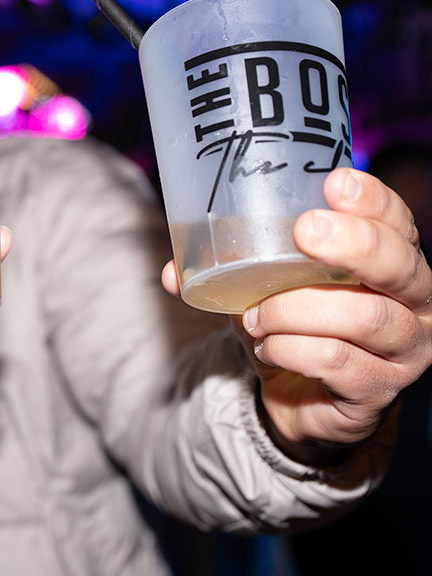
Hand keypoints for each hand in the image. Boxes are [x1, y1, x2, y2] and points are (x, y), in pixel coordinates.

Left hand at [165, 168, 431, 462]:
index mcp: (392, 260)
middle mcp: (413, 302)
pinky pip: (337, 361)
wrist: (299, 398)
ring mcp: (404, 349)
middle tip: (304, 232)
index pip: (397, 222)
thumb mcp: (262, 287)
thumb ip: (224, 269)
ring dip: (294, 311)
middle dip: (352, 243)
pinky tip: (268, 347)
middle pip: (398, 265)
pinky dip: (291, 349)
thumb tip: (173, 269)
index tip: (333, 183)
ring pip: (362, 317)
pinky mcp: (379, 389)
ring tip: (255, 316)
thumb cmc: (292, 327)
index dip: (373, 200)